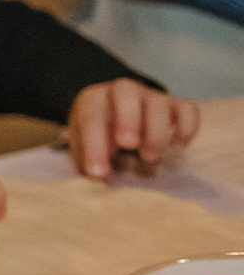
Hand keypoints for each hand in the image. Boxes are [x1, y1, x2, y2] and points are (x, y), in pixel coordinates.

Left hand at [67, 79, 198, 177]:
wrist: (118, 118)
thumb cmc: (99, 136)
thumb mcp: (85, 146)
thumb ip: (88, 161)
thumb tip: (96, 182)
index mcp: (93, 101)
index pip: (91, 118)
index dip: (94, 147)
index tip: (99, 173)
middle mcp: (122, 91)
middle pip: (126, 92)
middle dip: (128, 120)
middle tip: (129, 146)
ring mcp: (151, 96)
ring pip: (159, 103)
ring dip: (157, 132)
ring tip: (150, 158)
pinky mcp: (176, 105)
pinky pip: (188, 110)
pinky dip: (187, 128)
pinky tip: (178, 146)